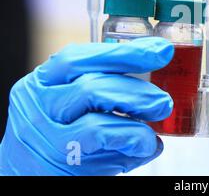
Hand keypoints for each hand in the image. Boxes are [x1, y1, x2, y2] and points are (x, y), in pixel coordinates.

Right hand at [0, 37, 173, 175]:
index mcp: (41, 83)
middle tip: (163, 100)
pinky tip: (147, 144)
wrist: (27, 175)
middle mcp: (37, 106)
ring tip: (158, 117)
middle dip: (137, 90)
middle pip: (92, 86)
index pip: (79, 58)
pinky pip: (104, 143)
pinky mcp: (61, 164)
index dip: (124, 52)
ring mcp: (46, 138)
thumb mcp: (69, 103)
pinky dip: (133, 140)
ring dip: (138, 115)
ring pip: (97, 117)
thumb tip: (153, 83)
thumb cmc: (57, 136)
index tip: (160, 50)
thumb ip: (100, 88)